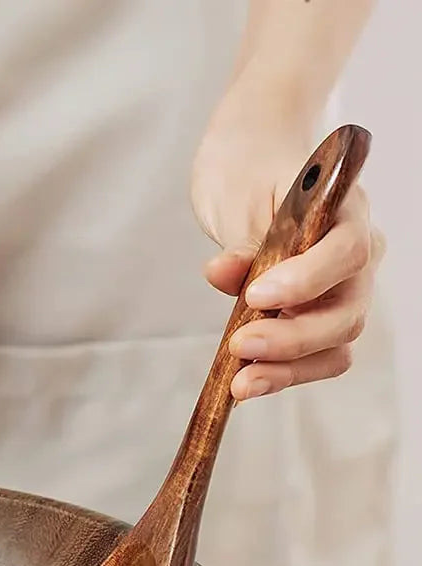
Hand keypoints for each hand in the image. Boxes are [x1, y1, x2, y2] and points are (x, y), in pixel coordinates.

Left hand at [191, 109, 382, 400]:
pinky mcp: (318, 318)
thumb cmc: (250, 173)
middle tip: (239, 346)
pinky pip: (315, 356)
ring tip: (240, 383)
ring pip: (336, 343)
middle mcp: (355, 255)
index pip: (347, 251)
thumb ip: (242, 239)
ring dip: (288, 368)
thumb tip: (224, 271)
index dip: (307, 279)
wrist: (252, 166)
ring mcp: (342, 290)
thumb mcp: (239, 196)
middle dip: (292, 338)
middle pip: (346, 311)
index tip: (257, 295)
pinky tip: (245, 383)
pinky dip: (282, 373)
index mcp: (345, 211)